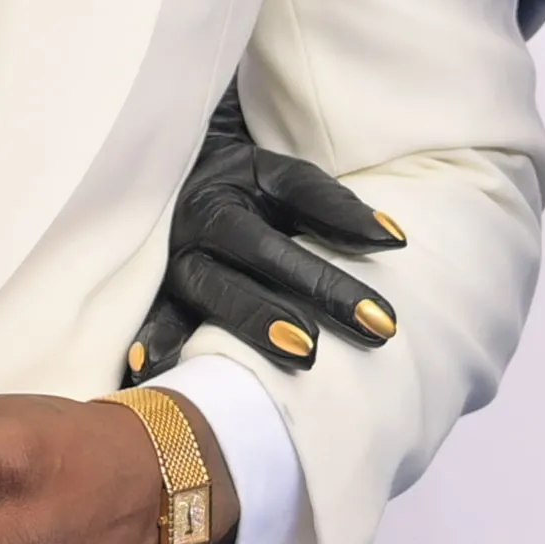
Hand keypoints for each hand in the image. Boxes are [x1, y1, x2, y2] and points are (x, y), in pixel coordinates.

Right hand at [119, 94, 404, 384]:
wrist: (168, 177)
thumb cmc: (238, 185)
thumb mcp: (279, 178)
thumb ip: (331, 207)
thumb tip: (393, 239)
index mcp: (235, 187)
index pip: (299, 202)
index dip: (343, 227)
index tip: (395, 255)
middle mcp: (200, 223)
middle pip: (261, 254)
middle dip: (319, 290)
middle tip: (374, 326)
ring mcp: (172, 262)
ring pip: (212, 291)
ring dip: (256, 321)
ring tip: (306, 353)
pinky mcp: (152, 296)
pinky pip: (154, 318)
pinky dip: (153, 340)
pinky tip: (149, 366)